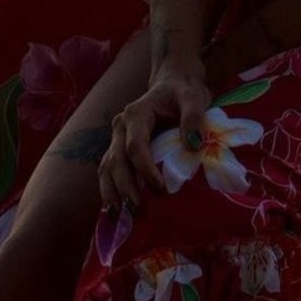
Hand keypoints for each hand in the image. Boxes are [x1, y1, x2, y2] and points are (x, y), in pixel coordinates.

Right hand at [99, 62, 210, 210]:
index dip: (145, 170)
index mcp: (137, 113)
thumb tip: (193, 145)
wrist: (172, 83)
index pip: (135, 146)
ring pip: (107, 167)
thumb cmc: (184, 92)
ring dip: (112, 193)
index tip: (160, 190)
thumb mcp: (193, 98)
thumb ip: (193, 117)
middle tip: (139, 211)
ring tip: (122, 217)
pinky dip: (110, 191)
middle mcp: (121, 125)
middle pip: (116, 160)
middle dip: (125, 188)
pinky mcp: (119, 148)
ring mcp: (117, 137)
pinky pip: (109, 171)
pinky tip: (116, 211)